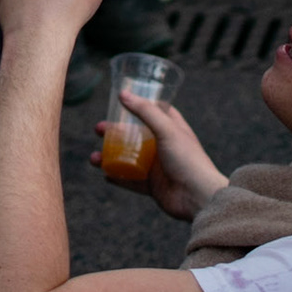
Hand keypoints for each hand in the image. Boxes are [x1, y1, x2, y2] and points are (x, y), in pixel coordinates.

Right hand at [91, 93, 227, 220]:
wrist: (197, 197)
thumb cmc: (187, 159)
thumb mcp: (166, 130)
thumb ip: (145, 111)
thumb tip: (122, 94)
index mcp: (173, 129)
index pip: (157, 111)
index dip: (141, 104)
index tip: (123, 99)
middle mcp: (165, 146)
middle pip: (136, 135)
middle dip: (116, 132)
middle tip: (98, 129)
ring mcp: (158, 167)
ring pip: (130, 158)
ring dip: (111, 157)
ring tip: (94, 158)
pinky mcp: (154, 186)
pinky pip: (131, 181)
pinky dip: (118, 177)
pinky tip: (105, 175)